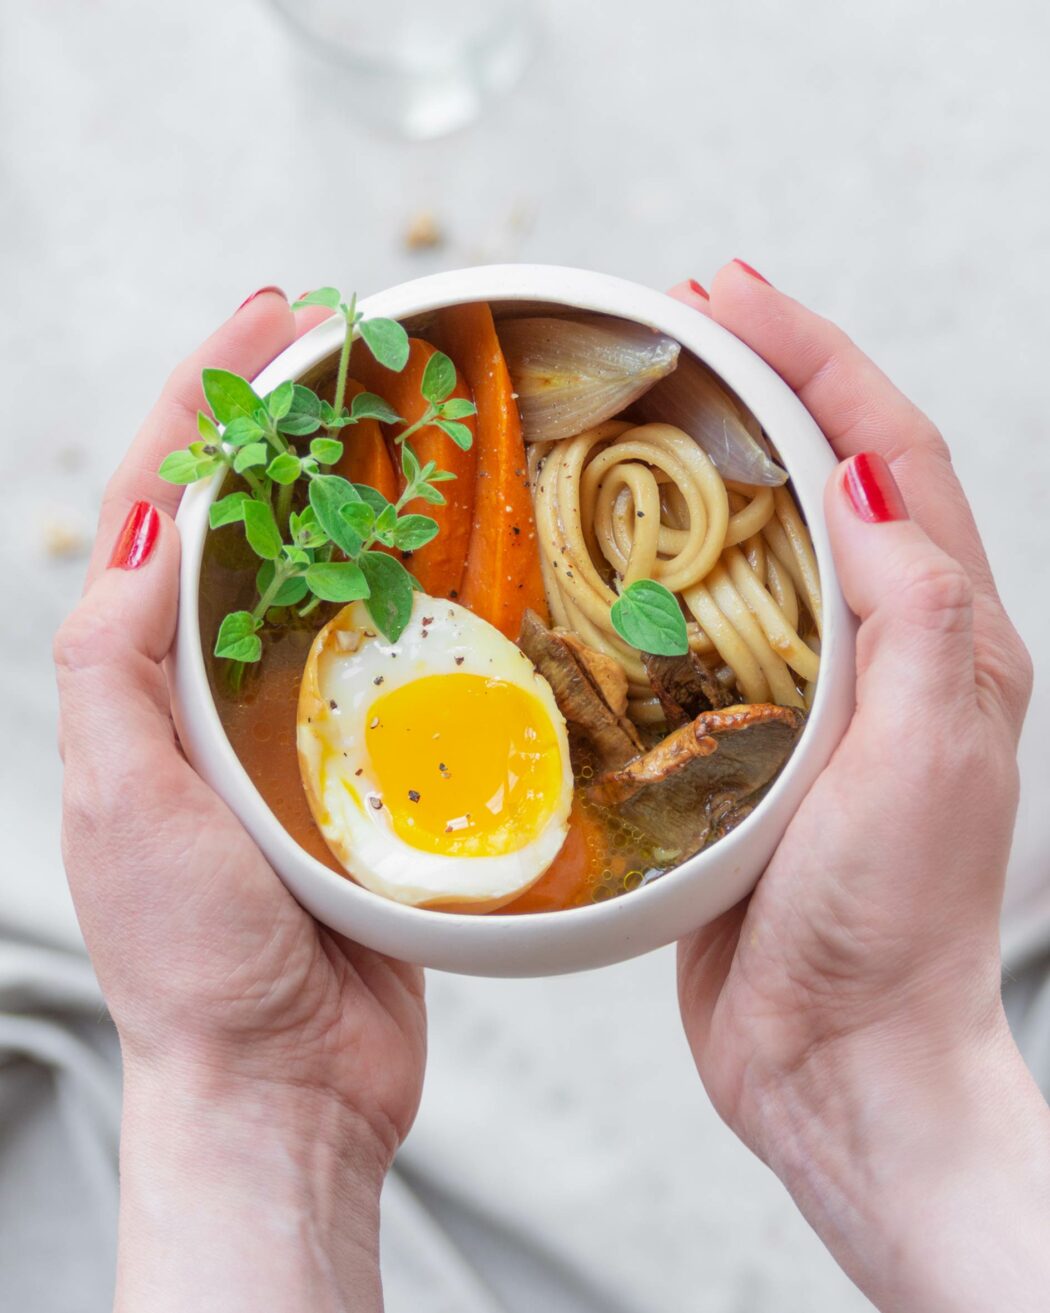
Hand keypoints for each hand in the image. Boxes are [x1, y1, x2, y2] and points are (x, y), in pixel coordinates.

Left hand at [54, 290, 425, 1312]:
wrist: (284, 1078)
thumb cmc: (194, 958)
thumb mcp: (125, 802)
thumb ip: (117, 667)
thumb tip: (146, 519)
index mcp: (143, 686)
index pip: (163, 509)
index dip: (207, 402)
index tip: (268, 318)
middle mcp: (214, 691)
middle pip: (250, 524)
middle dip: (289, 423)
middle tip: (348, 344)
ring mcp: (297, 726)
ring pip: (327, 582)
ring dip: (360, 493)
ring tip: (409, 418)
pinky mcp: (372, 767)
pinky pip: (397, 661)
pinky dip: (423, 597)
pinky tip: (464, 558)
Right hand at [672, 265, 1048, 1310]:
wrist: (835, 1059)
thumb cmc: (888, 927)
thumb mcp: (925, 766)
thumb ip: (918, 624)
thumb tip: (867, 487)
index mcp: (948, 638)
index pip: (894, 454)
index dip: (821, 358)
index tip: (737, 295)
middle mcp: (887, 651)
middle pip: (831, 474)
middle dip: (767, 380)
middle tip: (681, 319)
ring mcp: (813, 694)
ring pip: (762, 542)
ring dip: (711, 461)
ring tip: (638, 406)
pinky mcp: (745, 742)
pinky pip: (706, 629)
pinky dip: (662, 570)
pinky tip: (603, 556)